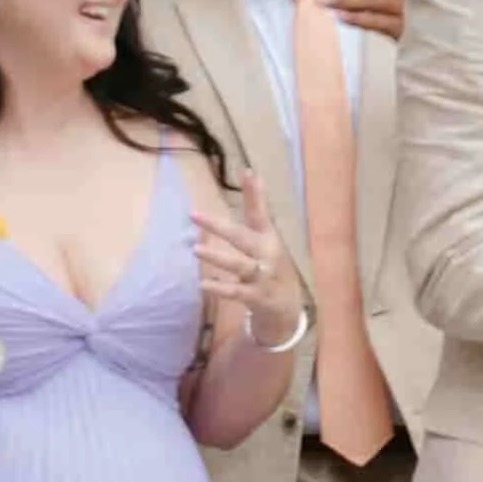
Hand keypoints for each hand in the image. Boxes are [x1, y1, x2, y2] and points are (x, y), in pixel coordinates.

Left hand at [194, 171, 305, 345]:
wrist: (288, 308)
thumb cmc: (271, 268)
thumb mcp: (266, 240)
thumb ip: (255, 211)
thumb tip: (250, 174)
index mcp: (269, 238)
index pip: (260, 213)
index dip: (255, 194)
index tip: (248, 173)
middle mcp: (268, 255)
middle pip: (242, 238)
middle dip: (218, 226)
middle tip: (194, 215)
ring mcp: (263, 276)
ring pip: (239, 265)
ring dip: (218, 257)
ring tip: (196, 250)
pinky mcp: (258, 297)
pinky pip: (236, 293)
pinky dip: (220, 289)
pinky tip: (203, 284)